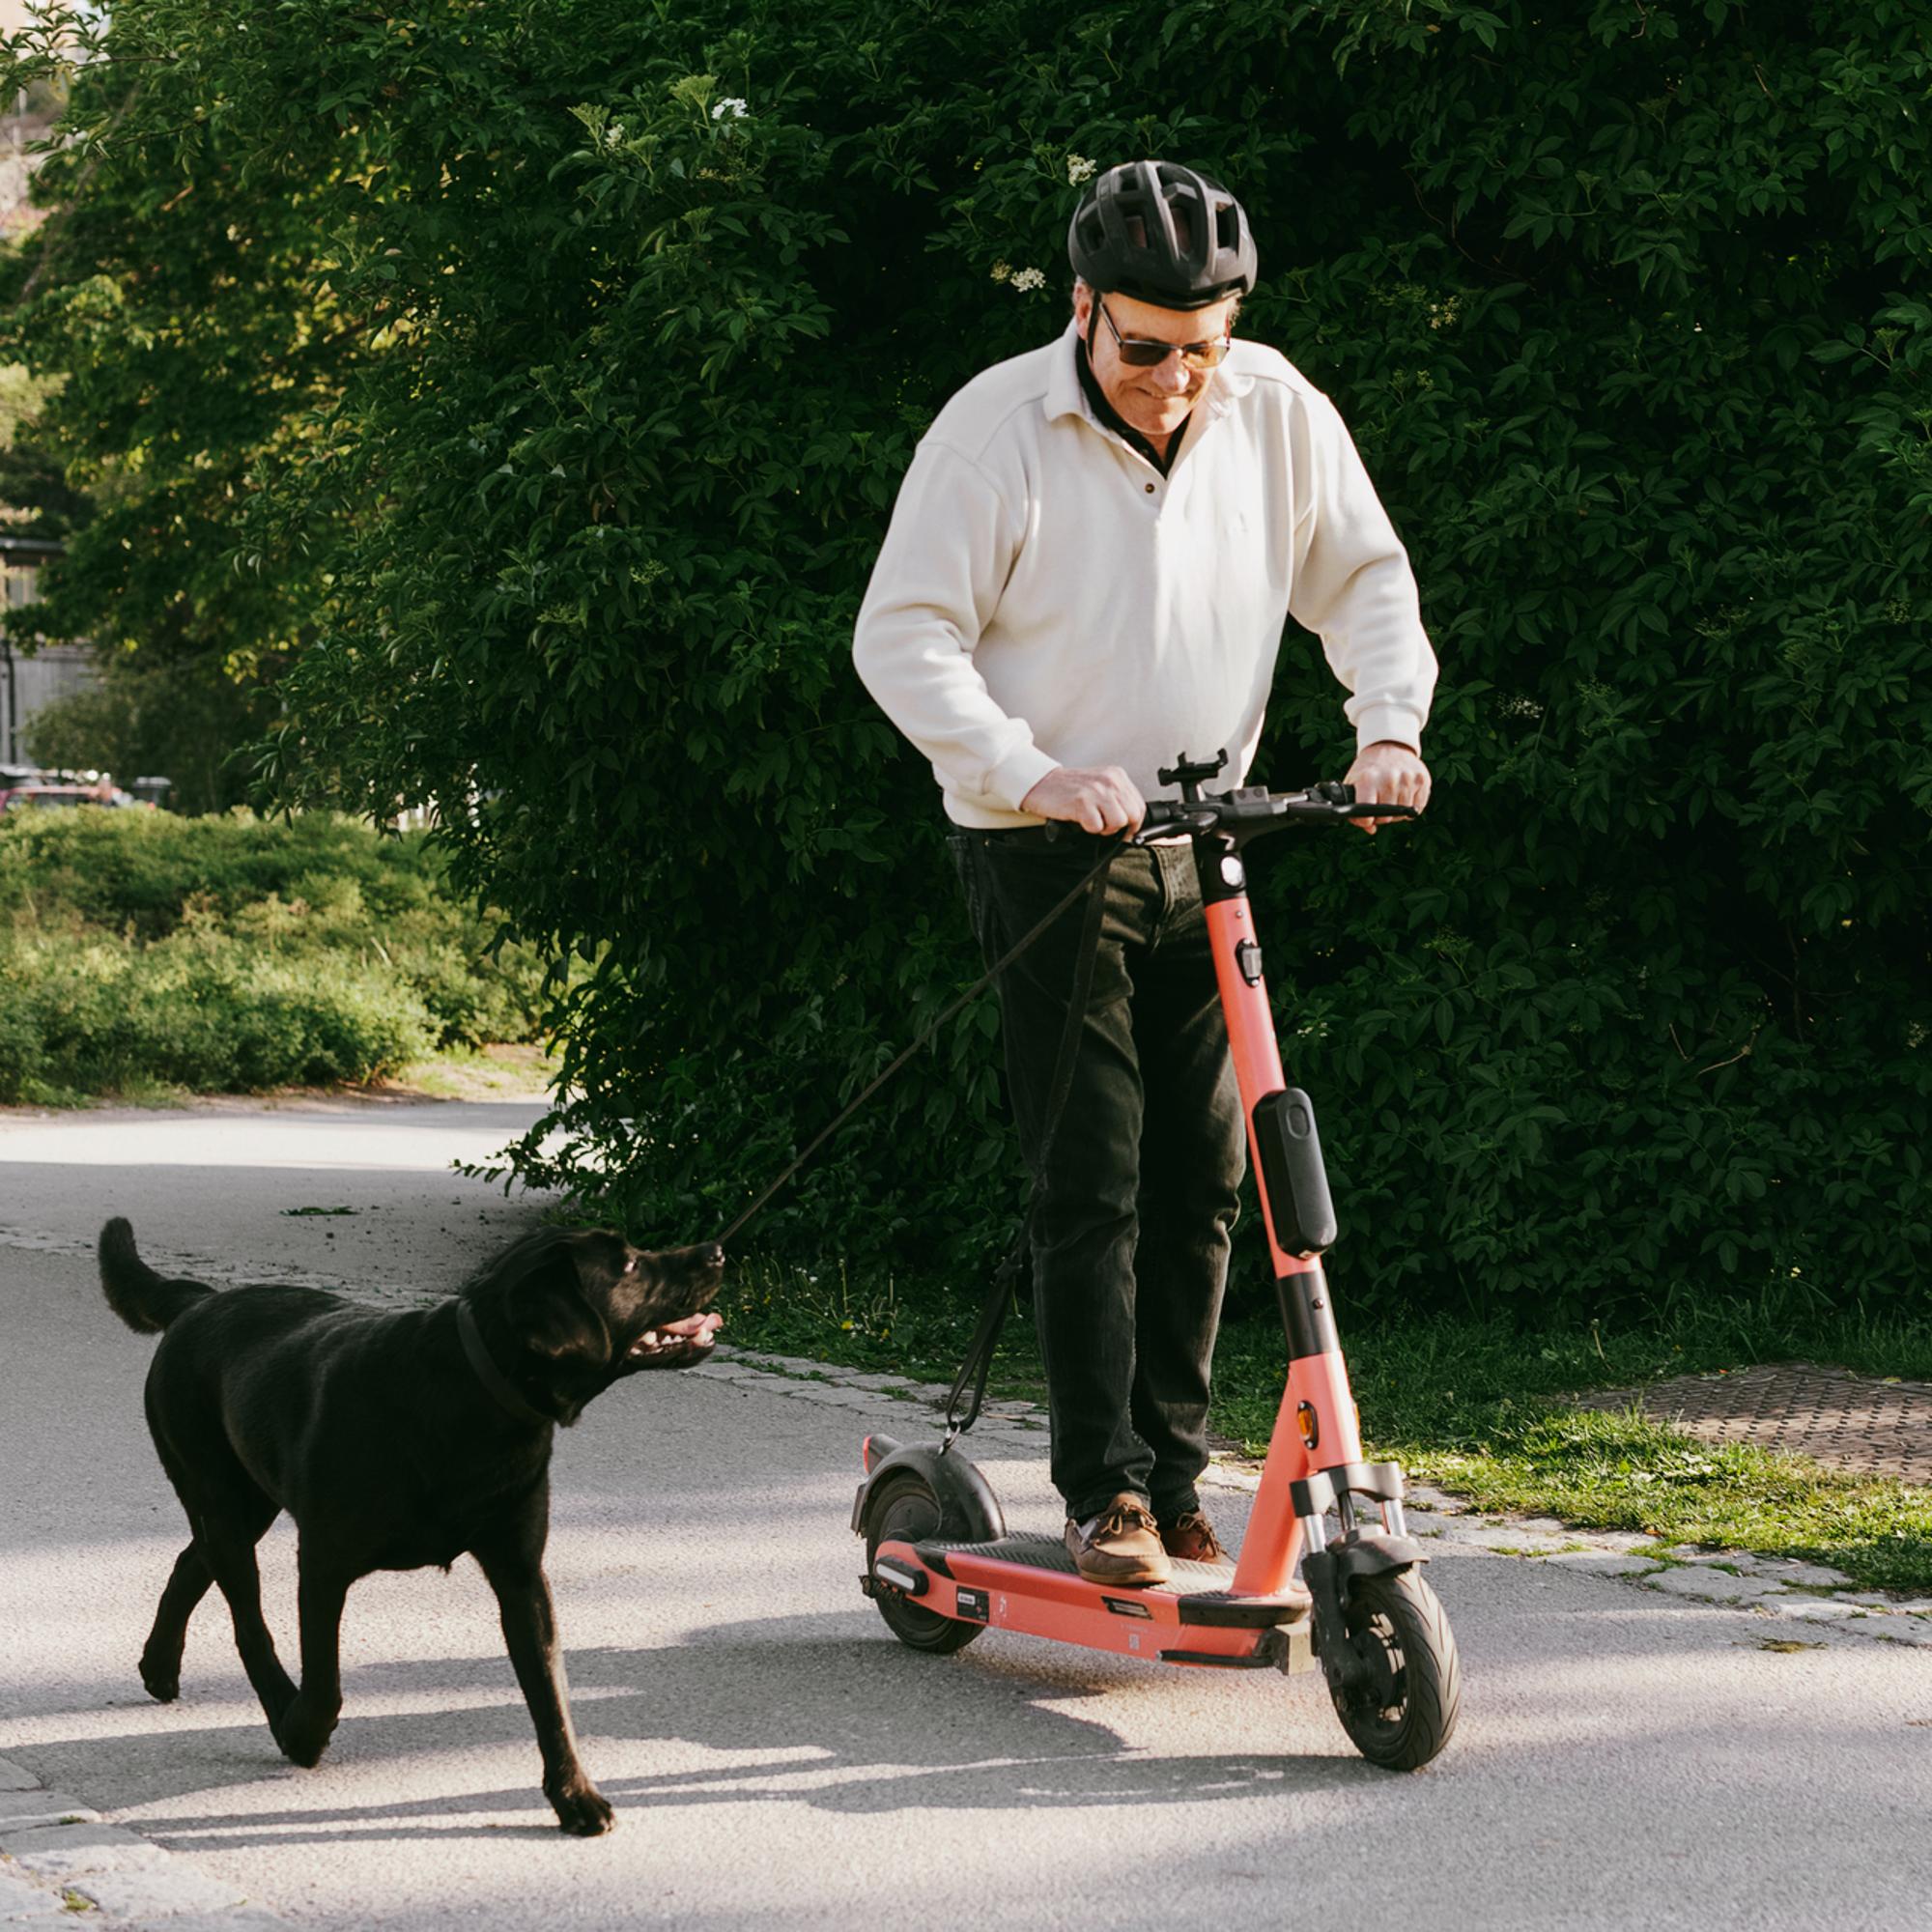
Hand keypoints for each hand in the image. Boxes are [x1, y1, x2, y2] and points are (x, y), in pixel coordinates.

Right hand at [1019, 765, 1145, 834]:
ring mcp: (1096, 791)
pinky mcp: (1082, 802)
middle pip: (1132, 815)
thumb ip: (1116, 798)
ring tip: (1092, 821)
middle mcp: (1109, 781)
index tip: (1125, 830)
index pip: (1139, 805)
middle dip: (1120, 827)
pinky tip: (1080, 819)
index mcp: (1116, 776)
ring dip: (1105, 828)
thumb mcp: (1099, 785)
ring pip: (1118, 822)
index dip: (1134, 823)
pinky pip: (1097, 827)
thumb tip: (1131, 821)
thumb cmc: (1069, 788)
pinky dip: (1088, 828)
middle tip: (1104, 826)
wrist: (1041, 783)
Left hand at [1344, 741, 1429, 835]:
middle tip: (1380, 804)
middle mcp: (1389, 778)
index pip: (1367, 814)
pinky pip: (1418, 807)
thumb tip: (1369, 828)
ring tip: (1391, 798)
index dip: (1366, 820)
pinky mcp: (1422, 779)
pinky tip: (1404, 794)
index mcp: (1367, 780)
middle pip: (1387, 817)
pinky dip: (1411, 806)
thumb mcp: (1354, 783)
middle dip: (1382, 816)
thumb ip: (1355, 808)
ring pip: (1403, 814)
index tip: (1367, 817)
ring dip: (1397, 812)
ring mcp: (1407, 778)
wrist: (1389, 745)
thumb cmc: (1369, 768)